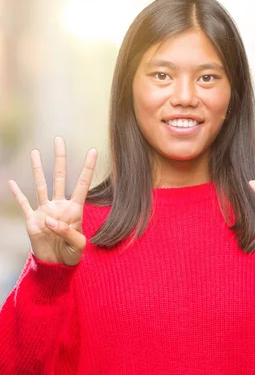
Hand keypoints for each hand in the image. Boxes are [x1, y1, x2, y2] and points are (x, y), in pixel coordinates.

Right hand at [7, 137, 97, 265]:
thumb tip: (49, 220)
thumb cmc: (72, 254)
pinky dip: (18, 194)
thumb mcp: (77, 246)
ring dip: (37, 169)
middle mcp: (60, 205)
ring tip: (35, 152)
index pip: (83, 184)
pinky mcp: (32, 220)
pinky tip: (12, 182)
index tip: (93, 150)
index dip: (88, 168)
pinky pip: (24, 204)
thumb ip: (67, 232)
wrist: (57, 264)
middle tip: (59, 140)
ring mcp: (45, 211)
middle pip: (60, 177)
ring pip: (41, 185)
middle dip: (60, 159)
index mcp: (75, 209)